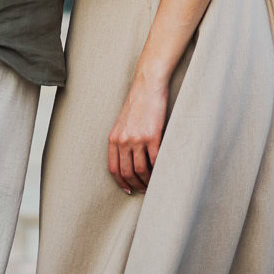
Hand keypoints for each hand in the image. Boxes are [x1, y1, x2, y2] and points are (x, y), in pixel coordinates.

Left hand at [109, 72, 168, 193]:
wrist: (148, 84)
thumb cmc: (137, 101)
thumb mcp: (123, 122)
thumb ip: (122, 139)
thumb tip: (128, 159)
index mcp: (114, 137)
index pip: (113, 168)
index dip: (121, 182)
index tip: (127, 189)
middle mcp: (123, 140)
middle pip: (127, 172)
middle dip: (135, 185)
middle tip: (142, 189)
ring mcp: (138, 139)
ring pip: (141, 170)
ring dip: (147, 181)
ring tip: (152, 183)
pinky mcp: (152, 136)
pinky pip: (154, 161)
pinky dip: (157, 170)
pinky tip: (160, 172)